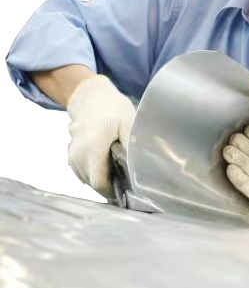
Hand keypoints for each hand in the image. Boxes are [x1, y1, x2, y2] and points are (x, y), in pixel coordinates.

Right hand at [66, 75, 135, 197]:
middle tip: (125, 171)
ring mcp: (73, 156)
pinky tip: (105, 158)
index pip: (99, 182)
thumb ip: (131, 147)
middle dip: (110, 182)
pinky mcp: (71, 157)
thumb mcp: (128, 123)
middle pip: (94, 183)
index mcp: (94, 145)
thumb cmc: (113, 109)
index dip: (113, 190)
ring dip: (102, 176)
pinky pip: (84, 173)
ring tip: (114, 161)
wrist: (91, 98)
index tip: (126, 187)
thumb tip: (137, 170)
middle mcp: (80, 153)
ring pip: (89, 180)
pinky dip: (95, 170)